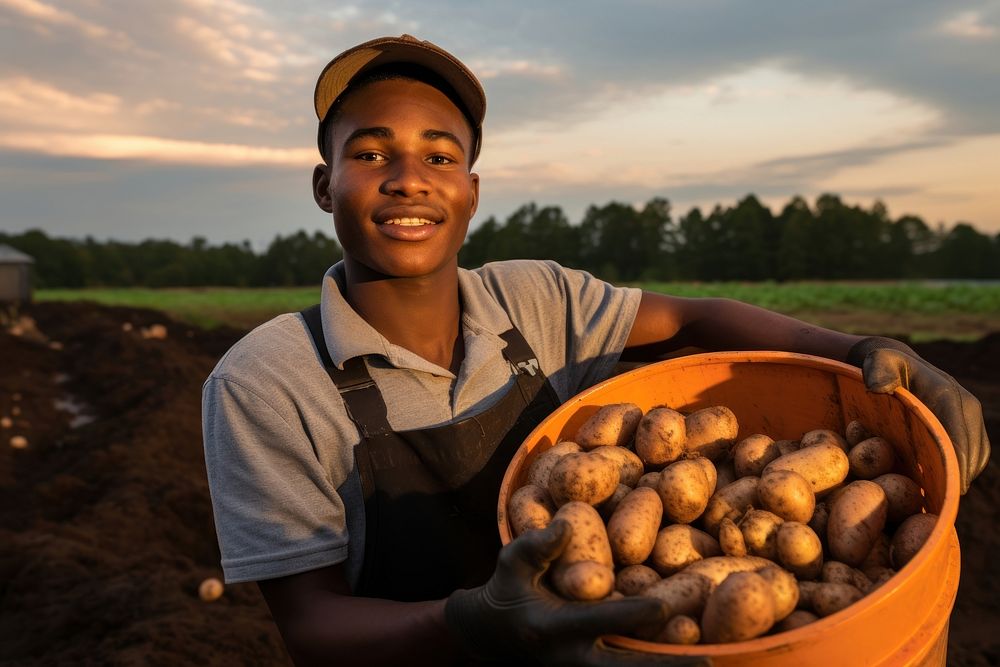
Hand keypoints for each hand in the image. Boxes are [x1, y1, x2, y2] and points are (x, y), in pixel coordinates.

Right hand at [445, 520, 709, 665]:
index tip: (666, 604)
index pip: (601, 620)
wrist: (488, 634)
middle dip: (665, 664)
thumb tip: (566, 523)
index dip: (634, 612)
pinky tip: (685, 663)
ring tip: (706, 665)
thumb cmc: (504, 588)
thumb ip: (537, 545)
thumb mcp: (511, 560)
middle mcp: (570, 657)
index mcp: (553, 627)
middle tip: (705, 660)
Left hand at [847, 336, 990, 493]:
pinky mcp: (969, 427)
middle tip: (936, 502)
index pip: (958, 441)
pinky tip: (938, 481)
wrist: (894, 362)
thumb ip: (877, 371)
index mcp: (949, 397)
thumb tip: (878, 387)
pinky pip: (973, 457)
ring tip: (937, 495)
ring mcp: (970, 418)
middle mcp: (967, 408)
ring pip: (975, 459)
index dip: (951, 469)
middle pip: (971, 455)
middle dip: (955, 479)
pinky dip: (960, 470)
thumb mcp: (876, 362)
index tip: (940, 492)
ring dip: (959, 477)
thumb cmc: (880, 365)